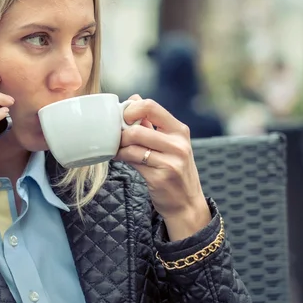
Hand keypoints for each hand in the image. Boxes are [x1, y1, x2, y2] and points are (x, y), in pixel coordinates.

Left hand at [114, 95, 210, 240]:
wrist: (187, 204)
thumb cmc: (174, 171)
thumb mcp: (170, 144)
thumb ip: (151, 123)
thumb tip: (133, 99)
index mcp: (180, 130)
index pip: (151, 106)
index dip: (131, 110)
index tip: (123, 119)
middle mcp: (178, 144)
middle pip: (137, 129)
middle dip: (121, 133)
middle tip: (115, 137)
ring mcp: (171, 161)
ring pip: (132, 145)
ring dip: (119, 146)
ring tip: (116, 148)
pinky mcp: (160, 177)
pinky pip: (132, 161)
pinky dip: (121, 157)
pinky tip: (119, 158)